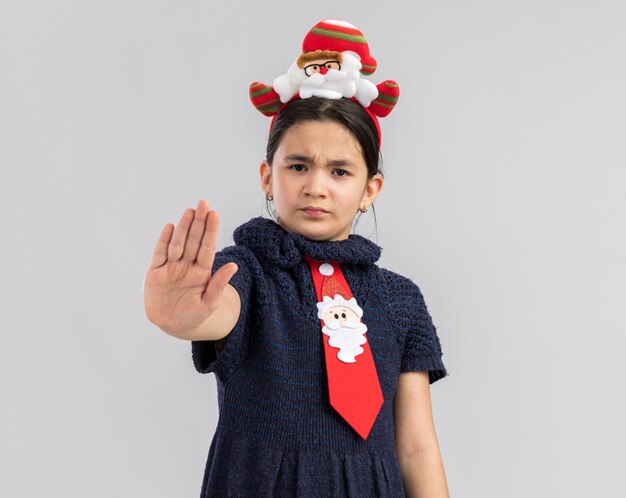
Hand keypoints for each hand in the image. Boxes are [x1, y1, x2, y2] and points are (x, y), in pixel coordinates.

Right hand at [143, 199, 237, 335]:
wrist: (172, 326)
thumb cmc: (194, 316)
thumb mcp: (209, 303)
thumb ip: (218, 284)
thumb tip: (234, 266)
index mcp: (201, 272)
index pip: (207, 247)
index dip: (211, 231)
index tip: (215, 214)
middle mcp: (186, 266)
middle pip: (193, 240)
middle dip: (199, 222)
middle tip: (204, 203)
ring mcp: (171, 268)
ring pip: (178, 244)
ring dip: (183, 227)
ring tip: (190, 211)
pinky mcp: (155, 273)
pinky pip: (160, 254)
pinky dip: (164, 240)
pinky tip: (170, 227)